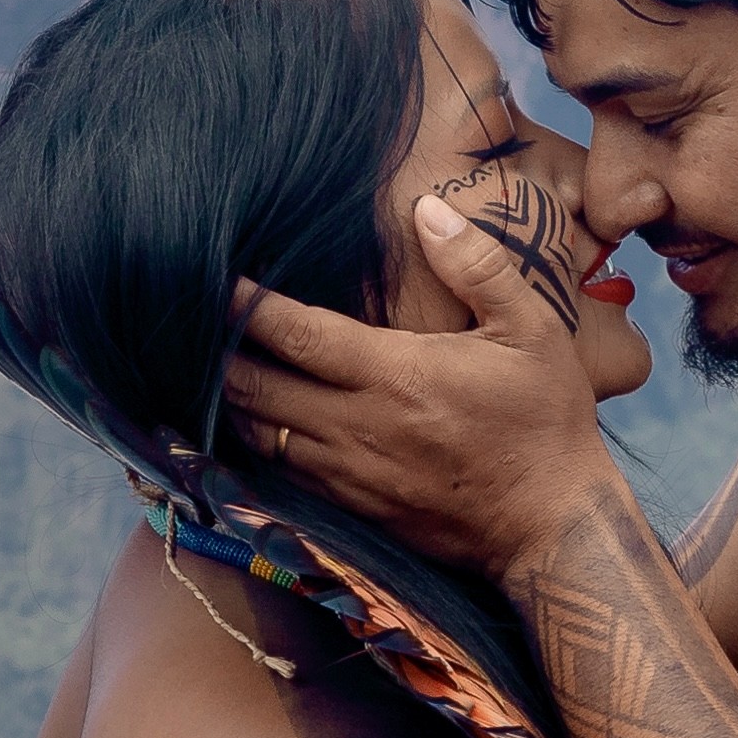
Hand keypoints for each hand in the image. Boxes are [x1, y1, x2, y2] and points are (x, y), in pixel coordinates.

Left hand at [226, 196, 623, 573]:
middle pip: (257, 387)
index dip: (245, 306)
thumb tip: (426, 210)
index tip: (212, 278)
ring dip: (226, 398)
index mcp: (396, 375)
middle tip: (186, 319)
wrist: (551, 527)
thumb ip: (478, 266)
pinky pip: (279, 472)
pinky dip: (251, 442)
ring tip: (199, 363)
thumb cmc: (546, 423)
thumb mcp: (533, 332)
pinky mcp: (351, 507)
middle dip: (216, 352)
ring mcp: (349, 473)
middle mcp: (359, 426)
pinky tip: (240, 420)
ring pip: (259, 433)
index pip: (296, 334)